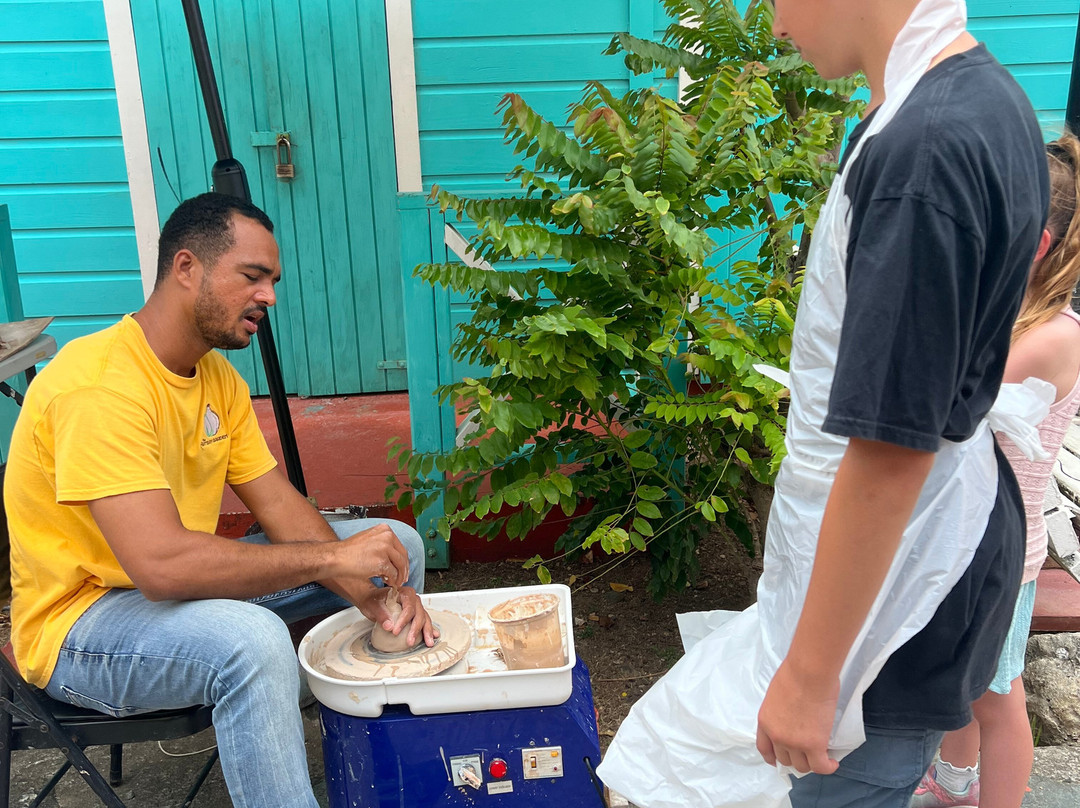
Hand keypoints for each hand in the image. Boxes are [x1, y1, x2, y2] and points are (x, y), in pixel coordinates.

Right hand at [336, 523, 408, 586]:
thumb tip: (393, 557)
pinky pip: (393, 574)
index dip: (402, 560)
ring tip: (394, 582)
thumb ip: (382, 544)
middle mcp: (387, 536)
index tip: (403, 567)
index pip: (399, 546)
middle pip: (402, 555)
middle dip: (403, 569)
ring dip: (398, 576)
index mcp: (384, 529)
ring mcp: (385, 548)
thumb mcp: (368, 539)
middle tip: (402, 578)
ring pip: (400, 565)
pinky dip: (392, 581)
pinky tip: (388, 583)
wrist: (336, 557)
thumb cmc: (348, 551)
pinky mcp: (382, 562)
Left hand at [358, 586, 438, 647]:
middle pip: (419, 614)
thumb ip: (381, 614)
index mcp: (404, 593)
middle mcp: (413, 599)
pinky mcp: (415, 614)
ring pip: (424, 618)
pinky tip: (433, 635)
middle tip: (410, 641)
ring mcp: (415, 607)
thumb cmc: (373, 600)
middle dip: (416, 629)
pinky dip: (429, 629)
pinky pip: (424, 621)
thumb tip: (389, 626)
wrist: (372, 599)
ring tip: (428, 642)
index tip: (395, 631)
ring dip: (426, 631)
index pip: (409, 607)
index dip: (404, 620)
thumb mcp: (373, 605)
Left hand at [756, 658, 839, 774]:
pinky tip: (832, 762)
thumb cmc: (796, 674)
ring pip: (802, 766)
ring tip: (821, 756)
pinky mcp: (814, 745)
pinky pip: (820, 766)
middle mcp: (777, 735)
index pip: (764, 748)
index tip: (776, 760)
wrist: (809, 673)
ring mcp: (795, 742)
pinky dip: (827, 767)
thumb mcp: (776, 694)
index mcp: (765, 721)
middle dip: (795, 758)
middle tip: (806, 753)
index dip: (772, 757)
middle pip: (784, 759)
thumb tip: (792, 714)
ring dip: (811, 763)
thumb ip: (780, 710)